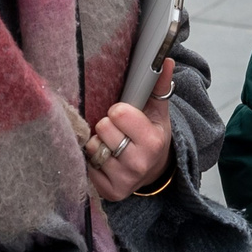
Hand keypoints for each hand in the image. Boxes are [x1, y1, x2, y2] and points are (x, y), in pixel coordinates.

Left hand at [86, 58, 175, 199]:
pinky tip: (105, 160)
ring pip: (92, 147)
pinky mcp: (109, 192)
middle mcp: (138, 164)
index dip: (119, 111)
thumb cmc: (151, 135)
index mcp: (152, 142)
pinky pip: (86, 166)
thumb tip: (164, 60)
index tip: (125, 116)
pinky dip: (92, 160)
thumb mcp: (158, 112)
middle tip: (118, 132)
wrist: (154, 170)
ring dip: (98, 143)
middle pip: (103, 128)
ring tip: (111, 145)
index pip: (118, 113)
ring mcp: (123, 181)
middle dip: (107, 126)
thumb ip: (159, 86)